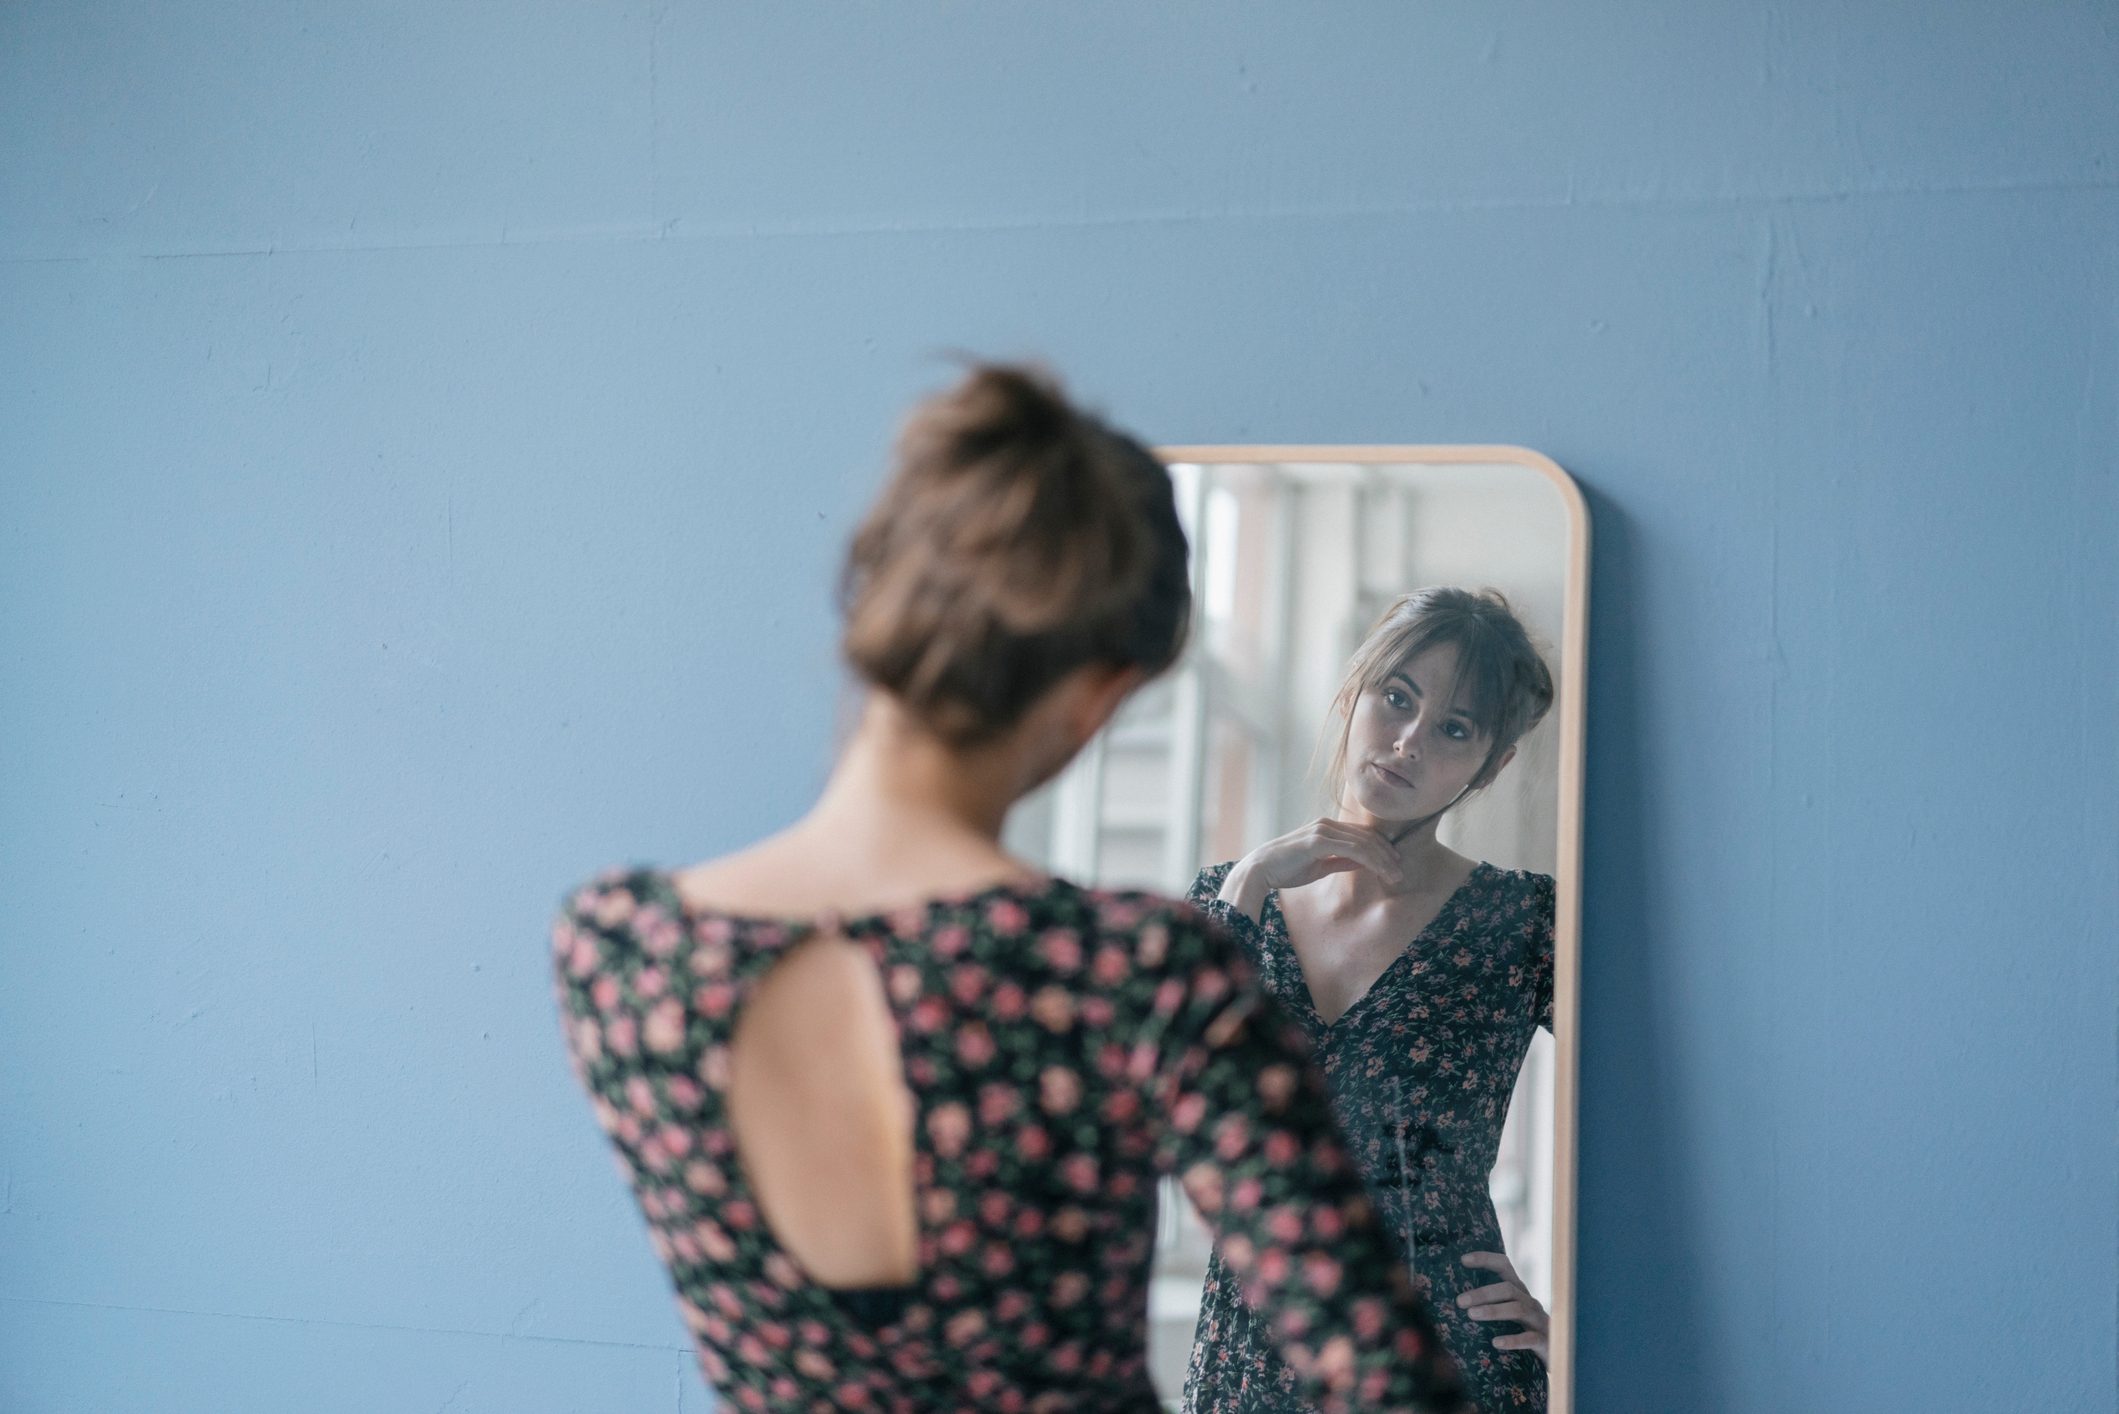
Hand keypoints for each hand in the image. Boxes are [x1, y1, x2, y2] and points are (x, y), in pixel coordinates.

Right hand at [1218, 818, 1404, 918]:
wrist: (1260, 870)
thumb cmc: (1286, 868)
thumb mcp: (1320, 865)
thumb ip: (1341, 861)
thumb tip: (1362, 863)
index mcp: (1326, 827)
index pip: (1362, 834)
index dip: (1381, 848)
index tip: (1395, 864)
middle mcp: (1326, 824)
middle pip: (1367, 836)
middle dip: (1387, 855)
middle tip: (1400, 872)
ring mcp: (1322, 830)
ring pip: (1363, 842)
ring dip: (1383, 860)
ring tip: (1395, 876)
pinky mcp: (1317, 840)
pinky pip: (1353, 849)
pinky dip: (1370, 860)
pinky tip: (1380, 871)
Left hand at [1456, 1251, 1548, 1365]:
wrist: (1555, 1358)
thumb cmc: (1522, 1334)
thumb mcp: (1506, 1316)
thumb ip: (1488, 1305)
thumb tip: (1452, 1300)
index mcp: (1518, 1291)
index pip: (1504, 1266)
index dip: (1485, 1259)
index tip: (1463, 1260)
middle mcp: (1530, 1302)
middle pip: (1508, 1288)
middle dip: (1482, 1293)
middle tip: (1460, 1301)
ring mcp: (1539, 1321)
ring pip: (1518, 1310)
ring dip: (1493, 1311)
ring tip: (1471, 1315)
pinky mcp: (1546, 1341)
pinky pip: (1530, 1338)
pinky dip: (1513, 1340)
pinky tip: (1496, 1343)